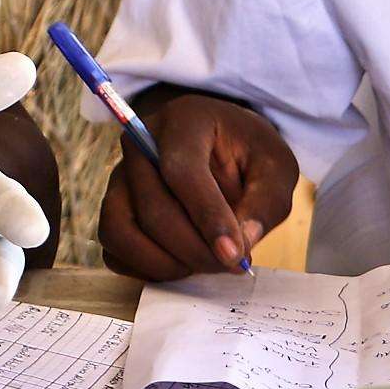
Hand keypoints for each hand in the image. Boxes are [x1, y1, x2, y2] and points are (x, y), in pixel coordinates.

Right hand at [97, 91, 299, 280]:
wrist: (221, 145)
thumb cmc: (249, 153)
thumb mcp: (276, 167)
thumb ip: (266, 202)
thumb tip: (241, 244)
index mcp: (184, 120)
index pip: (181, 171)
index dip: (207, 217)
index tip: (234, 255)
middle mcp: (139, 144)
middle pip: (152, 207)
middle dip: (194, 249)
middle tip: (230, 265)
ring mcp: (120, 177)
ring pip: (120, 230)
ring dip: (164, 262)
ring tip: (203, 264)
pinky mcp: (113, 207)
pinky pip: (114, 248)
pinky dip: (144, 268)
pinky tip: (180, 265)